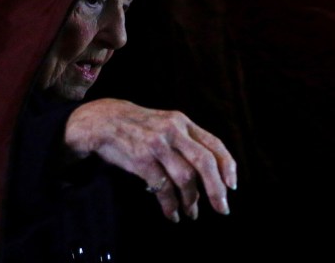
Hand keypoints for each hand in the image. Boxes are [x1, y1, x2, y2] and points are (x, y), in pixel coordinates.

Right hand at [64, 98, 236, 222]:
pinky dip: (170, 204)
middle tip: (222, 208)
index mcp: (183, 122)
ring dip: (191, 200)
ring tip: (192, 212)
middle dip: (216, 189)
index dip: (227, 166)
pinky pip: (162, 187)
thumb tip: (208, 174)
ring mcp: (157, 145)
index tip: (232, 186)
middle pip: (204, 162)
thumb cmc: (138, 126)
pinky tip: (172, 213)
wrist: (103, 121)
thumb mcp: (166, 123)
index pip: (214, 144)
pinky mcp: (141, 160)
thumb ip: (186, 141)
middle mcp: (173, 131)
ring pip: (185, 177)